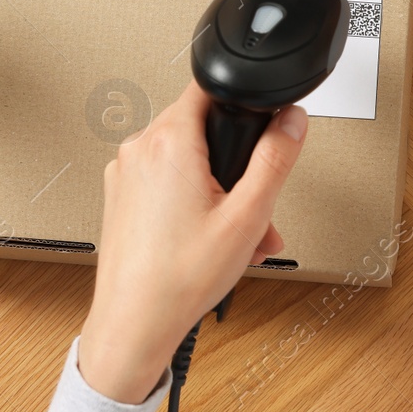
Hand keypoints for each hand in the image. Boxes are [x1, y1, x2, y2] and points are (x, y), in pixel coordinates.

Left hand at [77, 82, 307, 402]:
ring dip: (218, 189)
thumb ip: (275, 159)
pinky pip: (163, 181)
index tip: (258, 129)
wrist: (133, 324)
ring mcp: (124, 172)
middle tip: (255, 205)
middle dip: (236, 164)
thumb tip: (292, 120)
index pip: (210, 86)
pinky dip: (190, 201)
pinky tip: (208, 236)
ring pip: (184, 159)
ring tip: (237, 234)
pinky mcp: (120, 195)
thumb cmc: (179, 278)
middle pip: (201, 129)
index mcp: (169, 140)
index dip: (242, 105)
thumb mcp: (247, 215)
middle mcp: (139, 148)